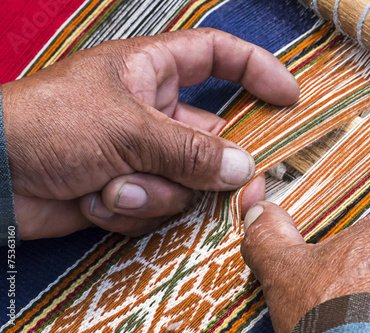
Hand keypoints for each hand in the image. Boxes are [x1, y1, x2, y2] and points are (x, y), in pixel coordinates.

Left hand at [1, 28, 298, 238]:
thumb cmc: (49, 125)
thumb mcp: (126, 128)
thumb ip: (189, 149)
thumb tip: (244, 168)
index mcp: (151, 72)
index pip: (216, 56)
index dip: (256, 70)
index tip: (289, 96)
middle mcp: (153, 112)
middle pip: (212, 135)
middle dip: (217, 166)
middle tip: (243, 189)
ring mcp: (143, 153)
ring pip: (184, 180)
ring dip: (154, 190)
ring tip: (115, 184)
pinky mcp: (130, 189)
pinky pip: (156, 204)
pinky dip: (130, 208)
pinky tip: (96, 198)